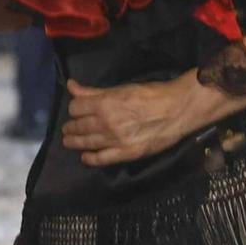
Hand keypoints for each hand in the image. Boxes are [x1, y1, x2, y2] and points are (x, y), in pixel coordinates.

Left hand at [61, 75, 208, 165]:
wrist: (177, 110)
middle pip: (78, 126)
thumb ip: (93, 91)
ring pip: (86, 142)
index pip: (76, 107)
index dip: (74, 108)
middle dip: (71, 126)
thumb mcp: (121, 89)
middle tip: (69, 127)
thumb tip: (71, 86)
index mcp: (105, 103)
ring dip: (75, 141)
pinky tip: (85, 156)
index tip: (76, 110)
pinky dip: (90, 158)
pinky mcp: (126, 154)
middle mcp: (106, 123)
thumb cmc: (151, 94)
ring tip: (69, 140)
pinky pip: (101, 159)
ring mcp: (115, 140)